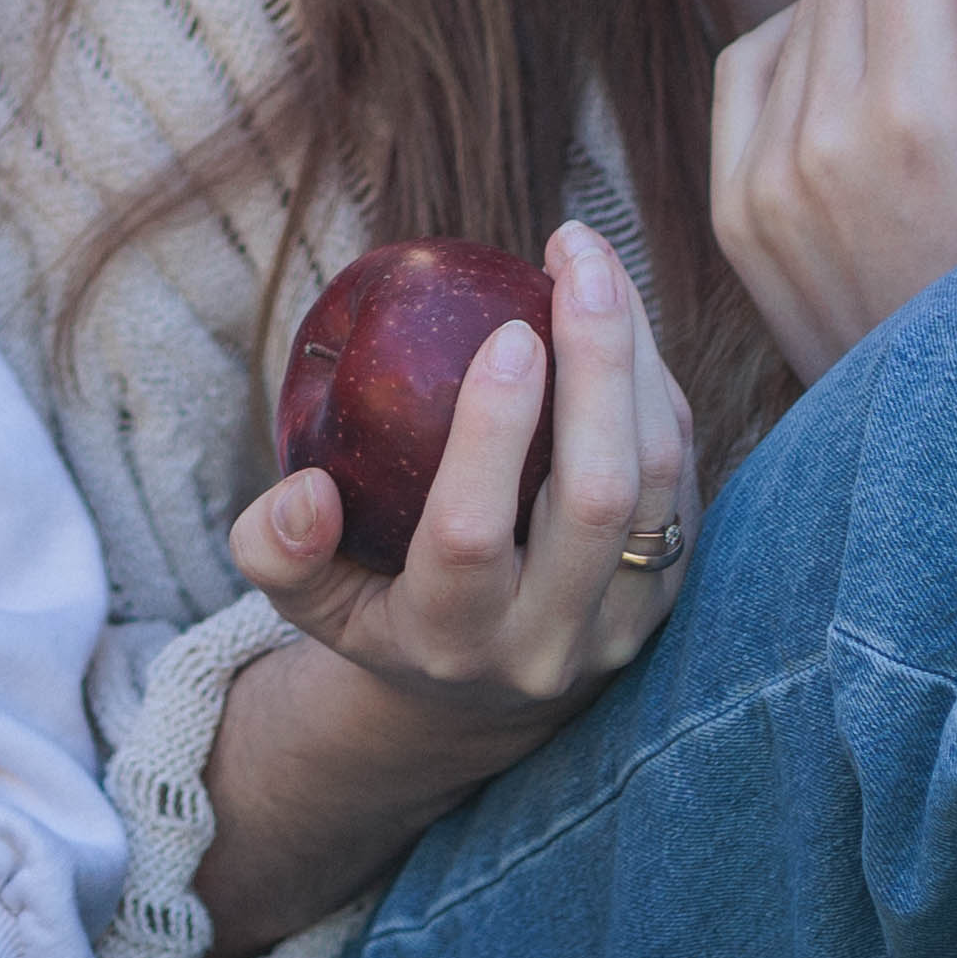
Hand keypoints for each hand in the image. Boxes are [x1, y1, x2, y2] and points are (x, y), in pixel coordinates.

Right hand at [228, 220, 696, 748]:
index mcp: (449, 640)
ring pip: (657, 478)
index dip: (491, 433)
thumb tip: (304, 491)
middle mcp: (548, 642)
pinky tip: (619, 317)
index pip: (469, 535)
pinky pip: (679, 470)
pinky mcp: (674, 588)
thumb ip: (277, 549)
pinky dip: (655, 385)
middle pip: (596, 500)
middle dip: (596, 365)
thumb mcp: (310, 598)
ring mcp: (624, 621)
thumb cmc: (382, 610)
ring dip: (637, 358)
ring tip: (596, 265)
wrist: (488, 697)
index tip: (506, 331)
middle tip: (575, 260)